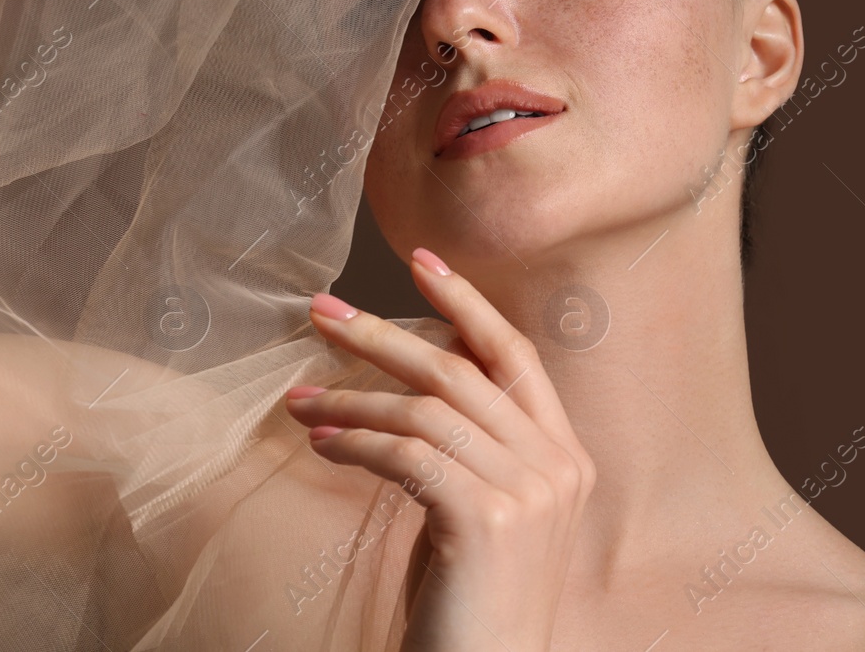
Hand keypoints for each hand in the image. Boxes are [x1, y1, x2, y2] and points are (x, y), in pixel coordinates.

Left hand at [285, 249, 595, 651]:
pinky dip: (356, 441)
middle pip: (462, 370)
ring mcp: (529, 492)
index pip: (516, 354)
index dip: (468, 302)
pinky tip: (321, 443)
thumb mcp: (482, 511)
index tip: (421, 259)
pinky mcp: (487, 520)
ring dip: (352, 397)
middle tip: (320, 312)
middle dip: (385, 333)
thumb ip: (470, 448)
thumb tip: (414, 382)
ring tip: (298, 400)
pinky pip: (408, 455)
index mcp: (565, 455)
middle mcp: (558, 465)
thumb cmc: (469, 604)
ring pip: (426, 410)